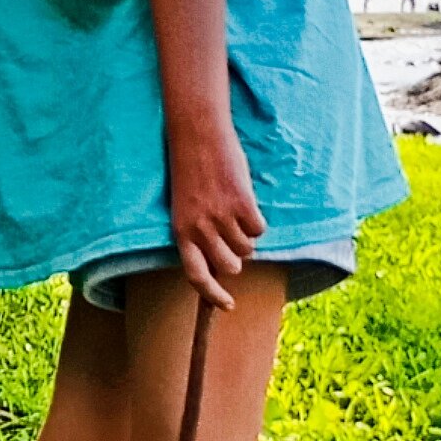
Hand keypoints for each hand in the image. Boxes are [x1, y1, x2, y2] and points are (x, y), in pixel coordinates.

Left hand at [165, 102, 265, 306]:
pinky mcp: (242, 204)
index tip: (228, 305)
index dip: (212, 295)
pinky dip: (257, 220)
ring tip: (235, 210)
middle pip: (230, 266)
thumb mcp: (185, 208)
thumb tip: (221, 261)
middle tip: (233, 234)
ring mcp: (222, 218)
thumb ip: (199, 233)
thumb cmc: (192, 171)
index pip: (196, 276)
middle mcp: (200, 230)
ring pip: (248, 248)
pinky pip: (259, 229)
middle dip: (236, 255)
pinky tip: (244, 201)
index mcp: (181, 232)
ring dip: (246, 235)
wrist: (198, 136)